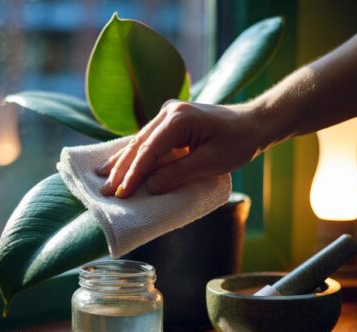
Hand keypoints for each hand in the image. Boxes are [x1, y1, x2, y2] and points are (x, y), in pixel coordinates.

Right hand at [96, 100, 265, 197]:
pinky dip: (134, 154)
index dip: (134, 174)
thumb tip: (150, 187)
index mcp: (179, 119)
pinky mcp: (171, 120)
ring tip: (102, 177)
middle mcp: (169, 112)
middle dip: (121, 169)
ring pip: (140, 141)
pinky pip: (148, 140)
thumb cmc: (238, 142)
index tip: (121, 193)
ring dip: (122, 161)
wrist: (254, 123)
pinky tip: (118, 164)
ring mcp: (169, 113)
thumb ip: (179, 173)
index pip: (149, 150)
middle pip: (139, 144)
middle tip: (104, 191)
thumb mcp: (211, 162)